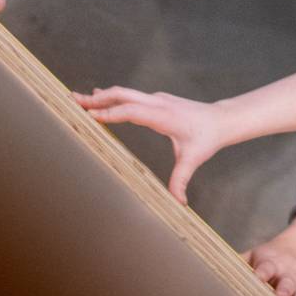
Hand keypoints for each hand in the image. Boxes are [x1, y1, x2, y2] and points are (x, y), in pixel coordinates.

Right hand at [74, 87, 228, 203]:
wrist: (221, 120)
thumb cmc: (207, 138)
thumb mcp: (194, 160)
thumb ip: (181, 180)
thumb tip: (178, 203)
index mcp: (163, 115)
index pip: (131, 111)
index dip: (110, 113)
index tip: (90, 115)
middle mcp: (157, 102)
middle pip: (122, 94)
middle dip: (97, 98)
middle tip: (74, 100)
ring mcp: (156, 99)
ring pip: (124, 92)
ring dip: (102, 95)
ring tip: (80, 99)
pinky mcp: (156, 100)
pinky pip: (130, 95)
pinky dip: (113, 96)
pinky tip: (101, 97)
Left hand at [242, 216, 295, 295]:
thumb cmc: (268, 260)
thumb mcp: (254, 255)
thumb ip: (238, 263)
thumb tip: (208, 268)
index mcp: (272, 263)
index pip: (267, 267)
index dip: (262, 273)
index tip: (257, 279)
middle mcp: (288, 275)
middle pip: (287, 283)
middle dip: (283, 292)